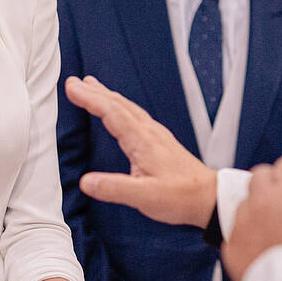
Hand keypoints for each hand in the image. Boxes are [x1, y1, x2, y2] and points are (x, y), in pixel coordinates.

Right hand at [64, 76, 216, 226]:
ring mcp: (156, 135)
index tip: (72, 87)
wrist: (209, 197)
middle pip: (118, 105)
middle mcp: (149, 132)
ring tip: (93, 86)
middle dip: (95, 92)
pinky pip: (136, 115)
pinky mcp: (160, 141)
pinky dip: (121, 106)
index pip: (111, 113)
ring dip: (108, 95)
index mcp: (142, 141)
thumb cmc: (181, 197)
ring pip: (128, 108)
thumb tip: (86, 182)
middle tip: (75, 82)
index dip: (90, 98)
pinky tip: (119, 110)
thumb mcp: (145, 198)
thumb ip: (114, 188)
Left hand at [222, 157, 281, 280]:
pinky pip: (236, 232)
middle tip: (281, 203)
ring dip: (256, 211)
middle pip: (260, 176)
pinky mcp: (231, 244)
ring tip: (272, 232)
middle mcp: (264, 201)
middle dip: (270, 185)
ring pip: (245, 203)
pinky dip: (246, 237)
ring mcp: (244, 221)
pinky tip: (261, 252)